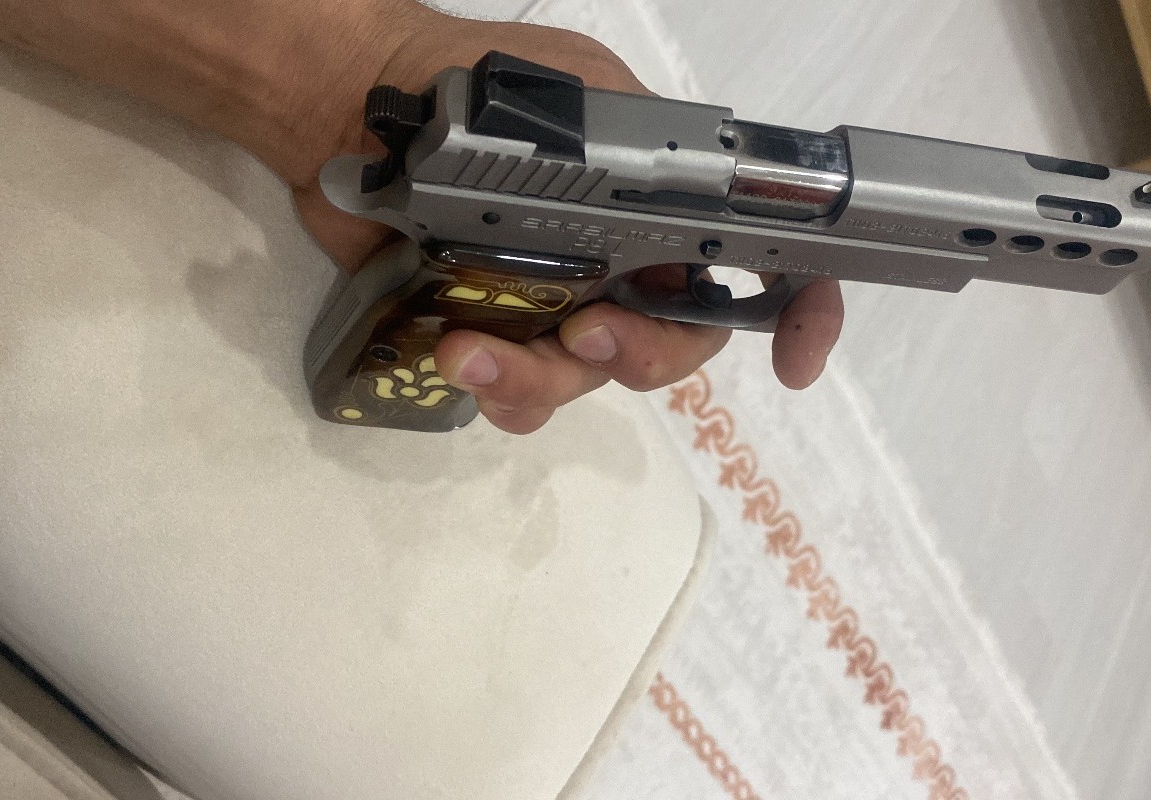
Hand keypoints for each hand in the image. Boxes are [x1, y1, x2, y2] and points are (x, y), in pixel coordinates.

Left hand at [287, 8, 843, 432]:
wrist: (352, 113)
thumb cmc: (476, 88)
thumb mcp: (587, 91)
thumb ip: (656, 146)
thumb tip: (704, 184)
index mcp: (662, 208)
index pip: (755, 263)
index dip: (798, 315)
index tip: (795, 364)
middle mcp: (625, 264)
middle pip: (678, 347)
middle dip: (645, 355)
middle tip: (590, 332)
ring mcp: (560, 304)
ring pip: (591, 379)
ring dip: (542, 377)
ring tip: (474, 348)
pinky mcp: (495, 331)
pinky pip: (523, 394)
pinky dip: (501, 393)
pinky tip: (463, 366)